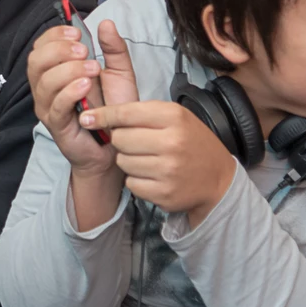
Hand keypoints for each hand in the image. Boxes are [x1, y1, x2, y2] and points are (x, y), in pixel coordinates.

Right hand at [27, 19, 140, 229]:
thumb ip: (114, 49)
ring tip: (92, 70)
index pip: (40, 47)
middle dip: (59, 50)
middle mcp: (45, 88)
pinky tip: (86, 86)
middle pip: (35, 61)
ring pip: (44, 81)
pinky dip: (69, 92)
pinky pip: (55, 105)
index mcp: (55, 71)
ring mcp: (48, 107)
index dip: (54, 35)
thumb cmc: (113, 110)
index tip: (77, 32)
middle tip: (84, 51)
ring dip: (68, 70)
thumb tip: (106, 24)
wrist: (118, 146)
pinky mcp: (56, 125)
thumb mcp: (119, 73)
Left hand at [81, 100, 237, 226]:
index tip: (87, 117)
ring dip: (129, 161)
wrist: (218, 178)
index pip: (125, 112)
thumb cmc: (190, 142)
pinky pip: (131, 183)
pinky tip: (154, 176)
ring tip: (150, 159)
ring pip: (122, 162)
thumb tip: (92, 116)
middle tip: (139, 143)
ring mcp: (168, 170)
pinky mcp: (164, 193)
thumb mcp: (174, 117)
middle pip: (119, 138)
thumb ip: (139, 113)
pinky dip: (137, 180)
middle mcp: (172, 143)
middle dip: (122, 140)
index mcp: (174, 117)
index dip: (103, 115)